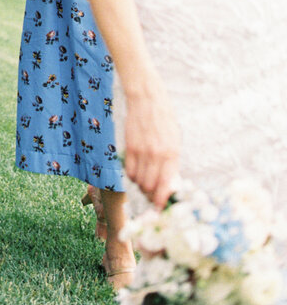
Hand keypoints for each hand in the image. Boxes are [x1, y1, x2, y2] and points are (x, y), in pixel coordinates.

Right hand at [124, 87, 179, 208]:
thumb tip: (168, 183)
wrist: (147, 97)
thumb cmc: (164, 118)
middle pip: (150, 186)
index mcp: (172, 153)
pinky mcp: (129, 146)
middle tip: (151, 192)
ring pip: (139, 180)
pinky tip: (136, 170)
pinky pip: (129, 170)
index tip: (158, 207)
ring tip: (145, 178)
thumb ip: (172, 162)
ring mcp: (142, 151)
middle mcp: (157, 154)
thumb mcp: (175, 139)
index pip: (166, 185)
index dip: (161, 200)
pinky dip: (132, 175)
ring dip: (141, 184)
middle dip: (150, 194)